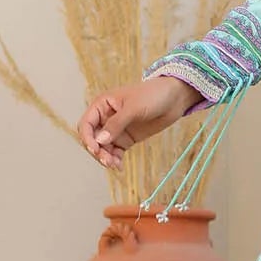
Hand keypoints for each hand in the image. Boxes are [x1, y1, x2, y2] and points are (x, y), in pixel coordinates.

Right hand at [77, 76, 198, 169]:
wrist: (175, 98)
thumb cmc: (153, 95)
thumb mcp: (134, 108)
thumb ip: (116, 124)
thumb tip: (100, 140)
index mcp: (102, 105)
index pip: (86, 124)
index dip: (87, 137)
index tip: (95, 149)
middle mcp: (106, 118)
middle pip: (92, 139)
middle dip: (97, 151)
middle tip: (107, 161)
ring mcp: (116, 129)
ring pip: (103, 148)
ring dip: (105, 157)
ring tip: (114, 165)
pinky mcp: (126, 138)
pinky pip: (114, 151)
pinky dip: (114, 159)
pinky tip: (119, 166)